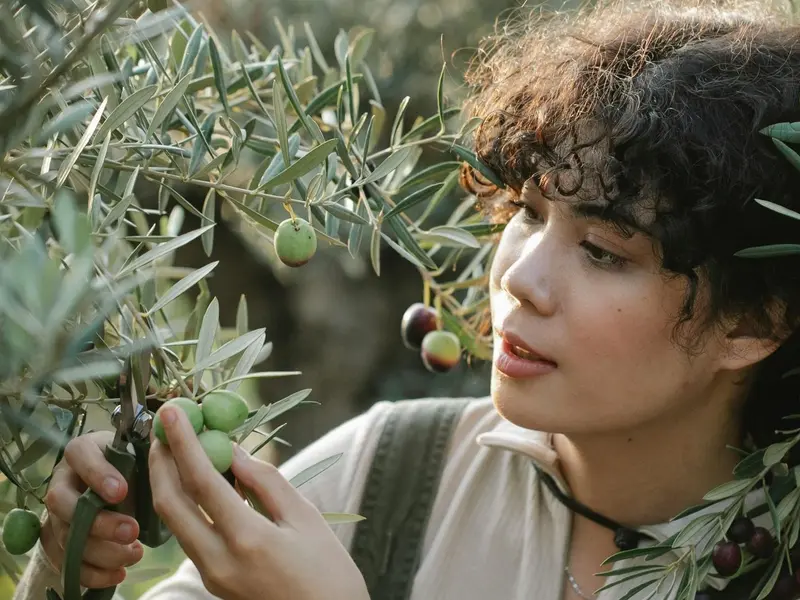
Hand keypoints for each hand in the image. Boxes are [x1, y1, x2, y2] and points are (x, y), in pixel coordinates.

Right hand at [41, 432, 144, 587]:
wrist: (120, 489)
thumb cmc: (133, 466)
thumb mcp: (141, 455)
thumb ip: (150, 454)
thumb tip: (169, 446)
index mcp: (83, 451)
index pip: (79, 454)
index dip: (97, 474)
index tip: (122, 491)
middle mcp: (63, 480)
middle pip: (62, 502)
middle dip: (98, 522)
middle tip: (132, 531)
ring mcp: (56, 512)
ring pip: (65, 535)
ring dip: (100, 551)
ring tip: (134, 554)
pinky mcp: (58, 541)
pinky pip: (65, 561)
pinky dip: (92, 572)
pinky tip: (119, 573)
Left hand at [148, 405, 369, 599]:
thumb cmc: (329, 572)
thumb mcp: (306, 518)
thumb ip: (266, 482)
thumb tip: (232, 452)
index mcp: (247, 539)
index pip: (201, 481)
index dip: (183, 442)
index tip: (172, 412)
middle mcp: (218, 560)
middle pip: (170, 504)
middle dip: (160, 461)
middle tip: (164, 429)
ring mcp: (212, 576)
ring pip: (174, 522)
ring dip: (168, 481)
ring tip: (177, 448)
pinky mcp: (213, 582)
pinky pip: (190, 536)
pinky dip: (186, 504)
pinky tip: (199, 484)